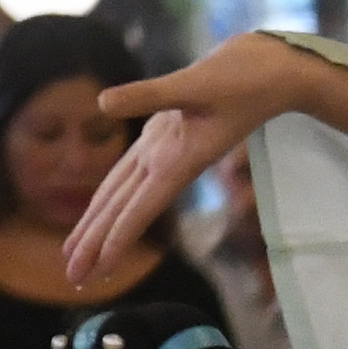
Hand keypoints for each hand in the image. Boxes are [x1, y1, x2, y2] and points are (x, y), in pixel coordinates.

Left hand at [70, 42, 330, 278]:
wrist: (272, 70)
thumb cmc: (243, 76)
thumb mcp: (195, 82)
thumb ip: (149, 94)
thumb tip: (101, 102)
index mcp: (177, 159)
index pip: (140, 207)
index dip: (116, 239)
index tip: (96, 269)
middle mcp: (167, 161)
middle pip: (125, 210)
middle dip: (98, 245)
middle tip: (75, 279)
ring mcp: (164, 149)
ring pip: (124, 194)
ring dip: (101, 227)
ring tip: (80, 257)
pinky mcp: (165, 134)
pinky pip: (131, 172)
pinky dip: (114, 194)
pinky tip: (102, 206)